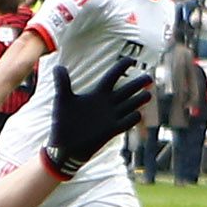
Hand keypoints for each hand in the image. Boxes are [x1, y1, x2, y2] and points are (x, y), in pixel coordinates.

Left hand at [40, 58, 154, 178]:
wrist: (64, 146)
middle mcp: (106, 104)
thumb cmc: (63, 122)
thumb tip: (58, 66)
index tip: (131, 60)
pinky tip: (138, 114)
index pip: (112, 77)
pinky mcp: (111, 131)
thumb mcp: (62, 100)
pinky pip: (125, 123)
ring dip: (138, 100)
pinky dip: (132, 119)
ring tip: (148, 94)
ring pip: (129, 105)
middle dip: (137, 84)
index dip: (121, 68)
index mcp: (97, 94)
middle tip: (149, 77)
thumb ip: (62, 83)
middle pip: (126, 91)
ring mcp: (110, 117)